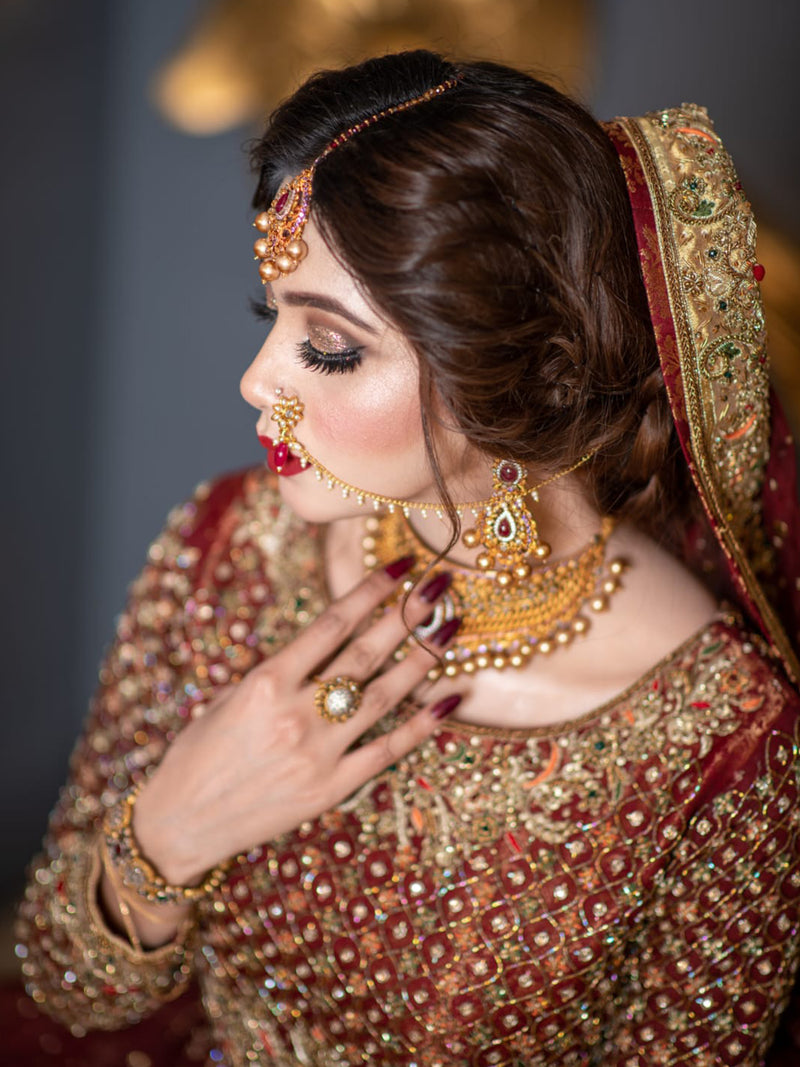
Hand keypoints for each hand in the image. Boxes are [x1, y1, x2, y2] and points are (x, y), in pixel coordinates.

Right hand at [133, 559, 459, 887]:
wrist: (181, 823)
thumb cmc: (199, 754)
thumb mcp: (231, 698)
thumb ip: (281, 672)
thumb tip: (329, 646)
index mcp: (266, 681)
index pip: (332, 623)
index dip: (371, 590)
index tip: (401, 567)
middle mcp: (295, 712)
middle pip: (365, 653)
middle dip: (406, 615)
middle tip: (440, 585)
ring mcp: (317, 752)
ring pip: (384, 696)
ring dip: (423, 661)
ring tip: (450, 632)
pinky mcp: (331, 788)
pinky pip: (387, 751)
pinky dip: (422, 725)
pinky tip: (450, 699)